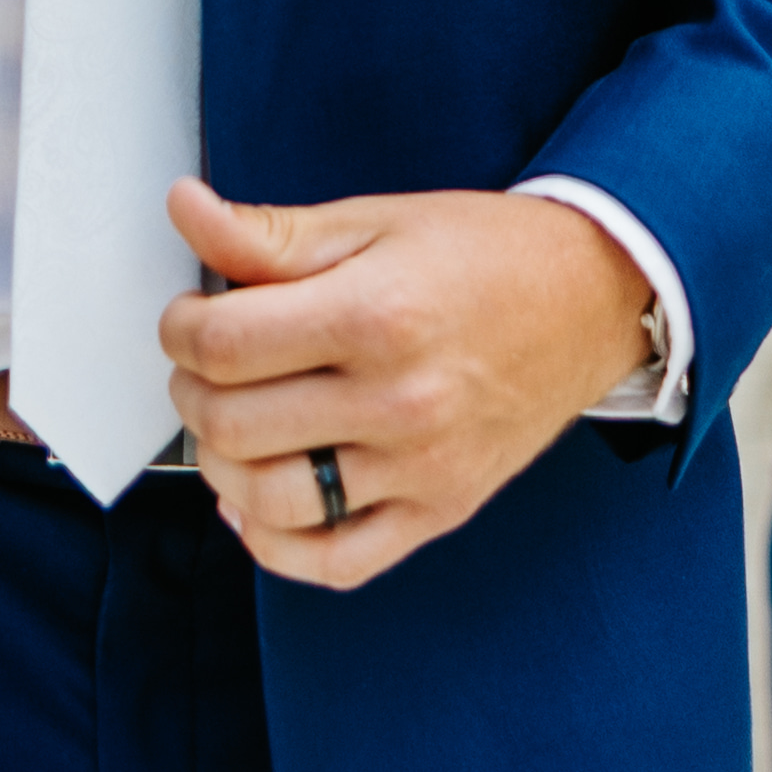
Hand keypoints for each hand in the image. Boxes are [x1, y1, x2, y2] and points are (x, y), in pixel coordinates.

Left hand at [162, 180, 651, 594]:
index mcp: (377, 315)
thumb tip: (185, 210)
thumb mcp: (374, 222)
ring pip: (269, 501)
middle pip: (232, 424)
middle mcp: (400, 400)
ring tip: (229, 425)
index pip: (223, 345)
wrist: (592, 297)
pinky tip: (257, 501)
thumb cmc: (484, 255)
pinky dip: (275, 543)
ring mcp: (421, 466)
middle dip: (191, 389)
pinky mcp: (439, 510)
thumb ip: (270, 234)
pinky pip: (334, 561)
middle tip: (205, 363)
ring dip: (221, 467)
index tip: (190, 314)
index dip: (180, 327)